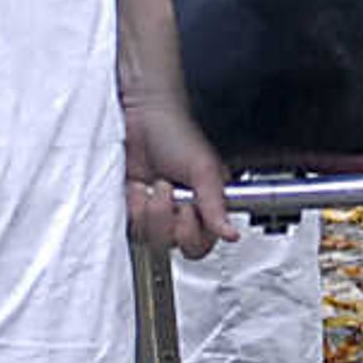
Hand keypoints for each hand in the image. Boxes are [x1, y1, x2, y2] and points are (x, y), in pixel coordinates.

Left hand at [124, 98, 233, 259]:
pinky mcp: (133, 208)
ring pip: (150, 238)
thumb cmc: (176, 133)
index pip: (200, 245)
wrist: (142, 117)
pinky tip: (140, 186)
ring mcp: (156, 213)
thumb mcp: (204, 169)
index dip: (191, 233)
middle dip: (167, 218)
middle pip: (173, 245)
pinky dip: (134, 205)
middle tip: (168, 189)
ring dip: (150, 209)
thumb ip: (216, 205)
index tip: (188, 208)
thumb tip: (231, 233)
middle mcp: (181, 213)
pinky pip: (131, 225)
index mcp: (206, 208)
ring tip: (155, 183)